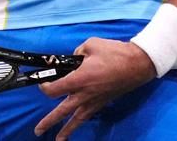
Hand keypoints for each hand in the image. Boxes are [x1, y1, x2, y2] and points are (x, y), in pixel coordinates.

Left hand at [34, 38, 154, 139]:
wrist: (138, 63)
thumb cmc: (115, 53)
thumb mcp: (90, 44)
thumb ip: (77, 53)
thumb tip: (72, 59)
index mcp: (80, 79)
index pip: (55, 89)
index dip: (45, 87)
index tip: (43, 82)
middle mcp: (85, 93)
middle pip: (62, 110)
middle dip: (49, 121)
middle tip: (38, 130)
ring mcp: (95, 100)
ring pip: (77, 118)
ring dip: (66, 130)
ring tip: (58, 139)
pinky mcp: (103, 101)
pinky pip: (88, 114)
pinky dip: (80, 121)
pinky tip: (76, 125)